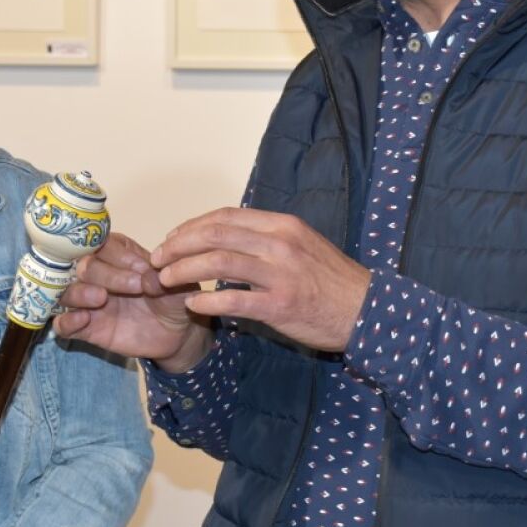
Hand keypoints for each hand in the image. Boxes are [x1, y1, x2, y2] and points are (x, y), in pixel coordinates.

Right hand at [53, 232, 214, 372]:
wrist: (178, 333)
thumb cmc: (174, 299)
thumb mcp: (177, 285)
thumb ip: (164, 277)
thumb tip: (149, 278)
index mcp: (118, 255)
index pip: (103, 244)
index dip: (119, 256)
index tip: (143, 270)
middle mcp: (99, 275)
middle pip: (83, 265)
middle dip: (106, 274)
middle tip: (135, 287)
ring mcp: (89, 302)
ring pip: (67, 291)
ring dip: (80, 292)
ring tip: (101, 299)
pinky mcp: (87, 328)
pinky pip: (62, 324)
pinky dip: (66, 321)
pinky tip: (83, 320)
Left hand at [150, 207, 370, 352]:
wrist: (368, 310)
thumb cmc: (331, 280)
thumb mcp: (301, 245)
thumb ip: (266, 239)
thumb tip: (226, 238)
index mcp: (282, 225)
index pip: (225, 217)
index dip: (192, 226)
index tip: (171, 238)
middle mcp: (280, 244)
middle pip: (215, 234)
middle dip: (178, 245)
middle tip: (158, 259)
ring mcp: (281, 274)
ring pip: (219, 262)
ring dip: (184, 269)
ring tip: (165, 279)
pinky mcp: (282, 305)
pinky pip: (234, 300)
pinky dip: (207, 300)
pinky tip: (192, 304)